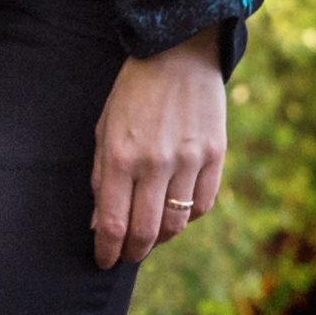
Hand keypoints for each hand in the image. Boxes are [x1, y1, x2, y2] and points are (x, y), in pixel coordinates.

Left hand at [88, 43, 229, 268]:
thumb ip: (101, 177)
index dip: (108, 250)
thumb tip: (101, 224)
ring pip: (176, 223)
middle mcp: (154, 162)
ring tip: (151, 235)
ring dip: (160, 238)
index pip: (113, 222)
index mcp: (120, 156)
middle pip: (145, 231)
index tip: (104, 261)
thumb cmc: (133, 93)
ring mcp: (188, 160)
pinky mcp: (214, 155)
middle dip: (133, 252)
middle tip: (127, 255)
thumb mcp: (105, 129)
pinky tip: (177, 212)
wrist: (179, 53)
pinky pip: (203, 204)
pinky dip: (188, 217)